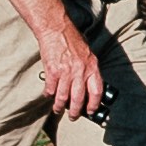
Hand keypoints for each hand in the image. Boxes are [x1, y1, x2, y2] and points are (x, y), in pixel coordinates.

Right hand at [32, 0, 108, 121]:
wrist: (56, 29)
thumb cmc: (72, 39)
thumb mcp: (87, 53)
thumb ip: (88, 69)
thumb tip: (88, 85)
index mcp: (92, 66)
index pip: (97, 91)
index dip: (94, 104)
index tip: (91, 111)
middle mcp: (80, 71)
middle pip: (79, 99)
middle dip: (76, 112)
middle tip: (73, 117)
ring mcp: (66, 72)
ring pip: (63, 97)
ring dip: (60, 107)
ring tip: (58, 110)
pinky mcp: (53, 71)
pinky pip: (51, 89)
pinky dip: (49, 95)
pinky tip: (48, 95)